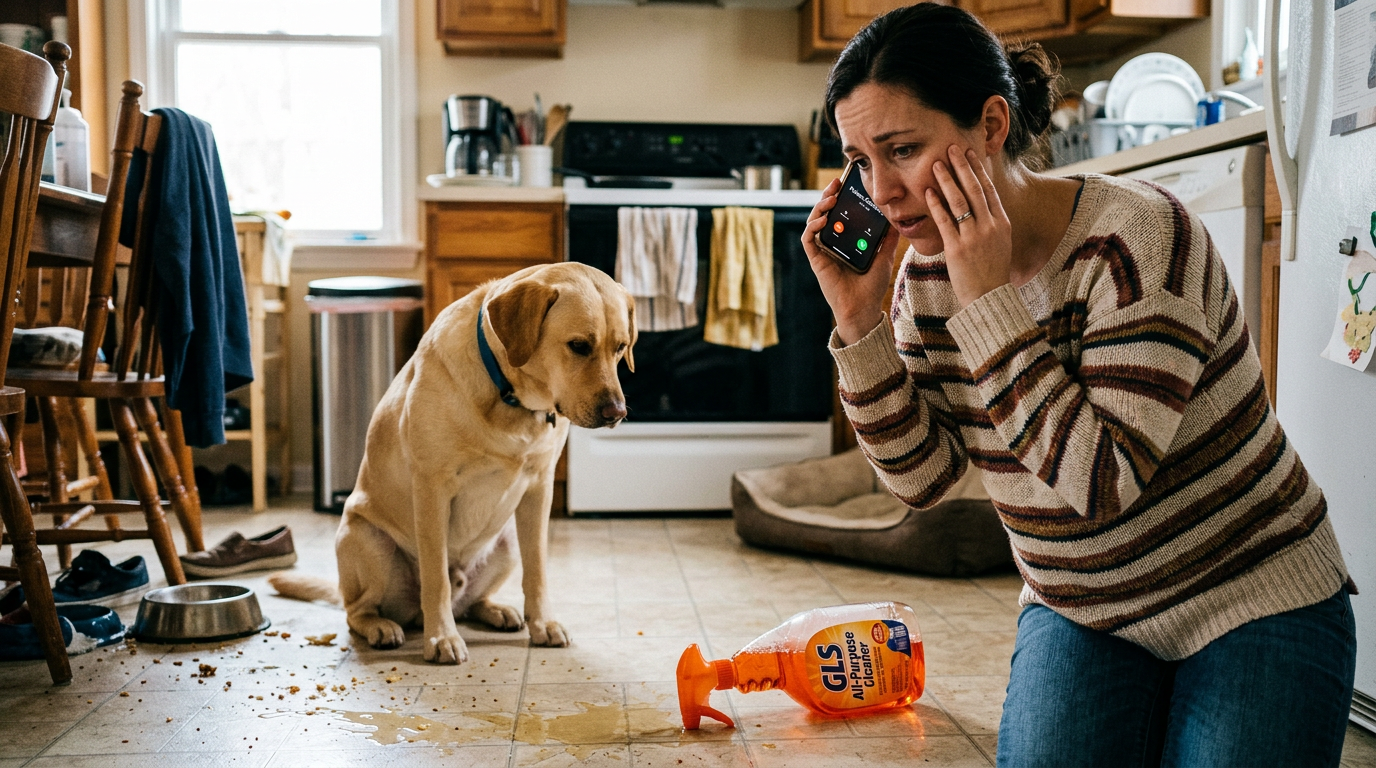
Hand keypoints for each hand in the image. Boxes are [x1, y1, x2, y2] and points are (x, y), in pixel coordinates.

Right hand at [801, 178, 901, 344]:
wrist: (863, 308)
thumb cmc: (871, 286)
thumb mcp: (884, 256)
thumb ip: (887, 238)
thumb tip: (896, 218)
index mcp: (845, 240)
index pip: (840, 213)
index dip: (840, 196)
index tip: (847, 183)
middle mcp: (832, 243)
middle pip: (825, 213)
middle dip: (828, 195)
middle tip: (836, 183)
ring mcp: (823, 251)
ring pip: (813, 222)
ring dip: (820, 207)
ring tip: (831, 198)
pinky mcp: (816, 260)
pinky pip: (808, 239)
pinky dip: (813, 227)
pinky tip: (823, 219)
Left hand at [927, 146, 1012, 308]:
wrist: (990, 298)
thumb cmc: (992, 271)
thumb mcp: (1000, 243)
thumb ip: (991, 223)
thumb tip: (982, 206)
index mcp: (1002, 223)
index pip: (989, 189)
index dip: (978, 169)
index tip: (970, 154)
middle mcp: (989, 226)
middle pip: (974, 189)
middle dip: (962, 166)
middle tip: (951, 148)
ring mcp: (974, 236)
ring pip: (958, 201)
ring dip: (946, 179)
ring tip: (936, 164)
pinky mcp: (957, 248)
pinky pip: (944, 221)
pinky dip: (936, 204)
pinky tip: (928, 191)